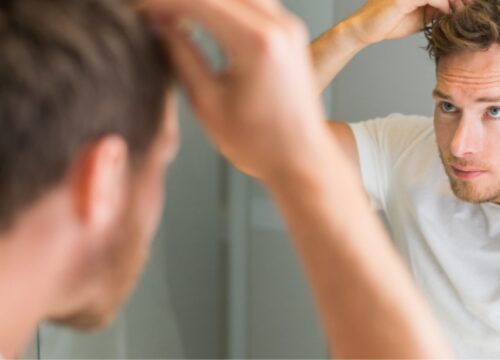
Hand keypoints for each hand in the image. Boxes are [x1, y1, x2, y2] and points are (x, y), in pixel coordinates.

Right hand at [139, 0, 329, 182]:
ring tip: (173, 15)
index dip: (162, 2)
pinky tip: (202, 16)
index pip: (200, 0)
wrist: (301, 158)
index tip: (137, 9)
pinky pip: (253, 1)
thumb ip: (181, 56)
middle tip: (152, 12)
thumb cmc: (258, 143)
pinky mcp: (291, 33)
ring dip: (203, 0)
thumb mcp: (208, 103)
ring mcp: (289, 26)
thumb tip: (158, 26)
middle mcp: (279, 26)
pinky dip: (224, 3)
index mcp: (257, 44)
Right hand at [346, 0, 472, 45]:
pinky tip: (447, 13)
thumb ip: (433, 10)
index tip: (464, 8)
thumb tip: (453, 11)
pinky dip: (443, 4)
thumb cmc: (387, 25)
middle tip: (467, 10)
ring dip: (454, 1)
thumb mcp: (418, 17)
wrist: (365, 30)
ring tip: (459, 12)